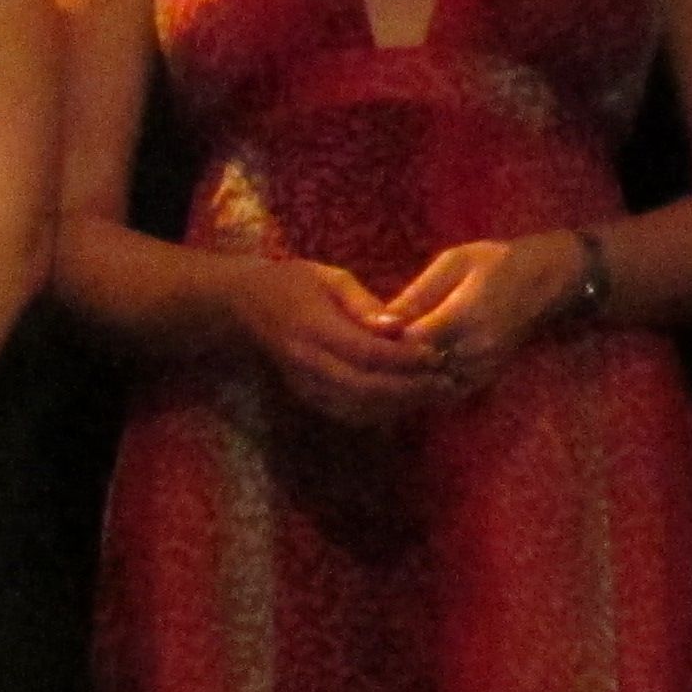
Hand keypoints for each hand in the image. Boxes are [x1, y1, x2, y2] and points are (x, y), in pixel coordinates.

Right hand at [222, 255, 452, 426]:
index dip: (404, 359)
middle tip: (447, 384)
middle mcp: (309, 364)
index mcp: (314, 329)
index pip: (366, 353)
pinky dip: (379, 412)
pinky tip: (406, 401)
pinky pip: (346, 413)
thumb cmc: (292, 283)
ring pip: (357, 409)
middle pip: (364, 390)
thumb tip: (398, 326)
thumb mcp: (329, 278)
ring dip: (399, 407)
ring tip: (434, 395)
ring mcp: (305, 385)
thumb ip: (363, 303)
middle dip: (409, 391)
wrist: (244, 308)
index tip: (436, 354)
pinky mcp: (307, 397)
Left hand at [382, 232, 592, 400]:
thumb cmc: (499, 261)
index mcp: (464, 316)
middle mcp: (474, 350)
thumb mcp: (455, 262)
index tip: (361, 335)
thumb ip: (418, 293)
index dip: (381, 344)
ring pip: (428, 389)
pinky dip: (422, 390)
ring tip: (376, 370)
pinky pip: (444, 394)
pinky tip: (404, 380)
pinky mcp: (484, 379)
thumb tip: (381, 321)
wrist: (548, 280)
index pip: (409, 344)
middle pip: (415, 372)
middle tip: (360, 357)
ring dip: (402, 381)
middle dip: (387, 366)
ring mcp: (481, 369)